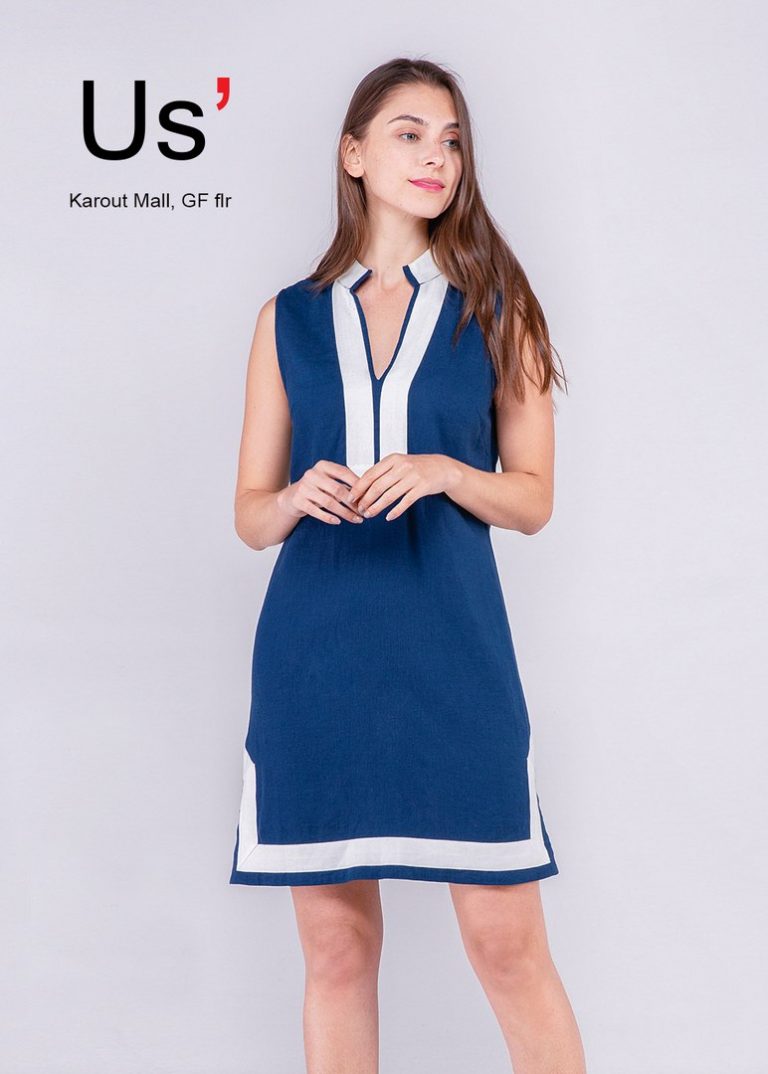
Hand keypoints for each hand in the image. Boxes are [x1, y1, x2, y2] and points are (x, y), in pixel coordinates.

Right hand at [276, 460, 366, 524]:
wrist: (291, 497)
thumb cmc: (316, 489)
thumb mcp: (329, 482)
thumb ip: (344, 484)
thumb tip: (367, 493)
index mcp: (322, 465)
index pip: (344, 472)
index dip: (357, 484)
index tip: (368, 496)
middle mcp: (312, 474)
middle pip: (338, 489)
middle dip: (352, 503)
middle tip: (363, 512)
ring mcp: (303, 487)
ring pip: (329, 502)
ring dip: (344, 513)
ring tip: (355, 520)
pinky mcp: (298, 501)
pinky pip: (316, 511)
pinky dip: (328, 518)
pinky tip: (338, 522)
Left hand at [345, 453, 461, 521]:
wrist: (442, 468)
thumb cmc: (416, 467)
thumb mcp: (398, 463)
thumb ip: (382, 471)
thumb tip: (361, 485)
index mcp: (392, 459)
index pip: (370, 475)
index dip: (358, 488)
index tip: (350, 498)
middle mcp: (401, 466)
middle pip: (377, 486)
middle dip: (365, 500)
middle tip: (359, 509)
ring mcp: (413, 477)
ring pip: (389, 496)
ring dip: (377, 507)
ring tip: (369, 515)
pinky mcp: (422, 487)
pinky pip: (405, 502)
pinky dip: (395, 511)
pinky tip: (388, 517)